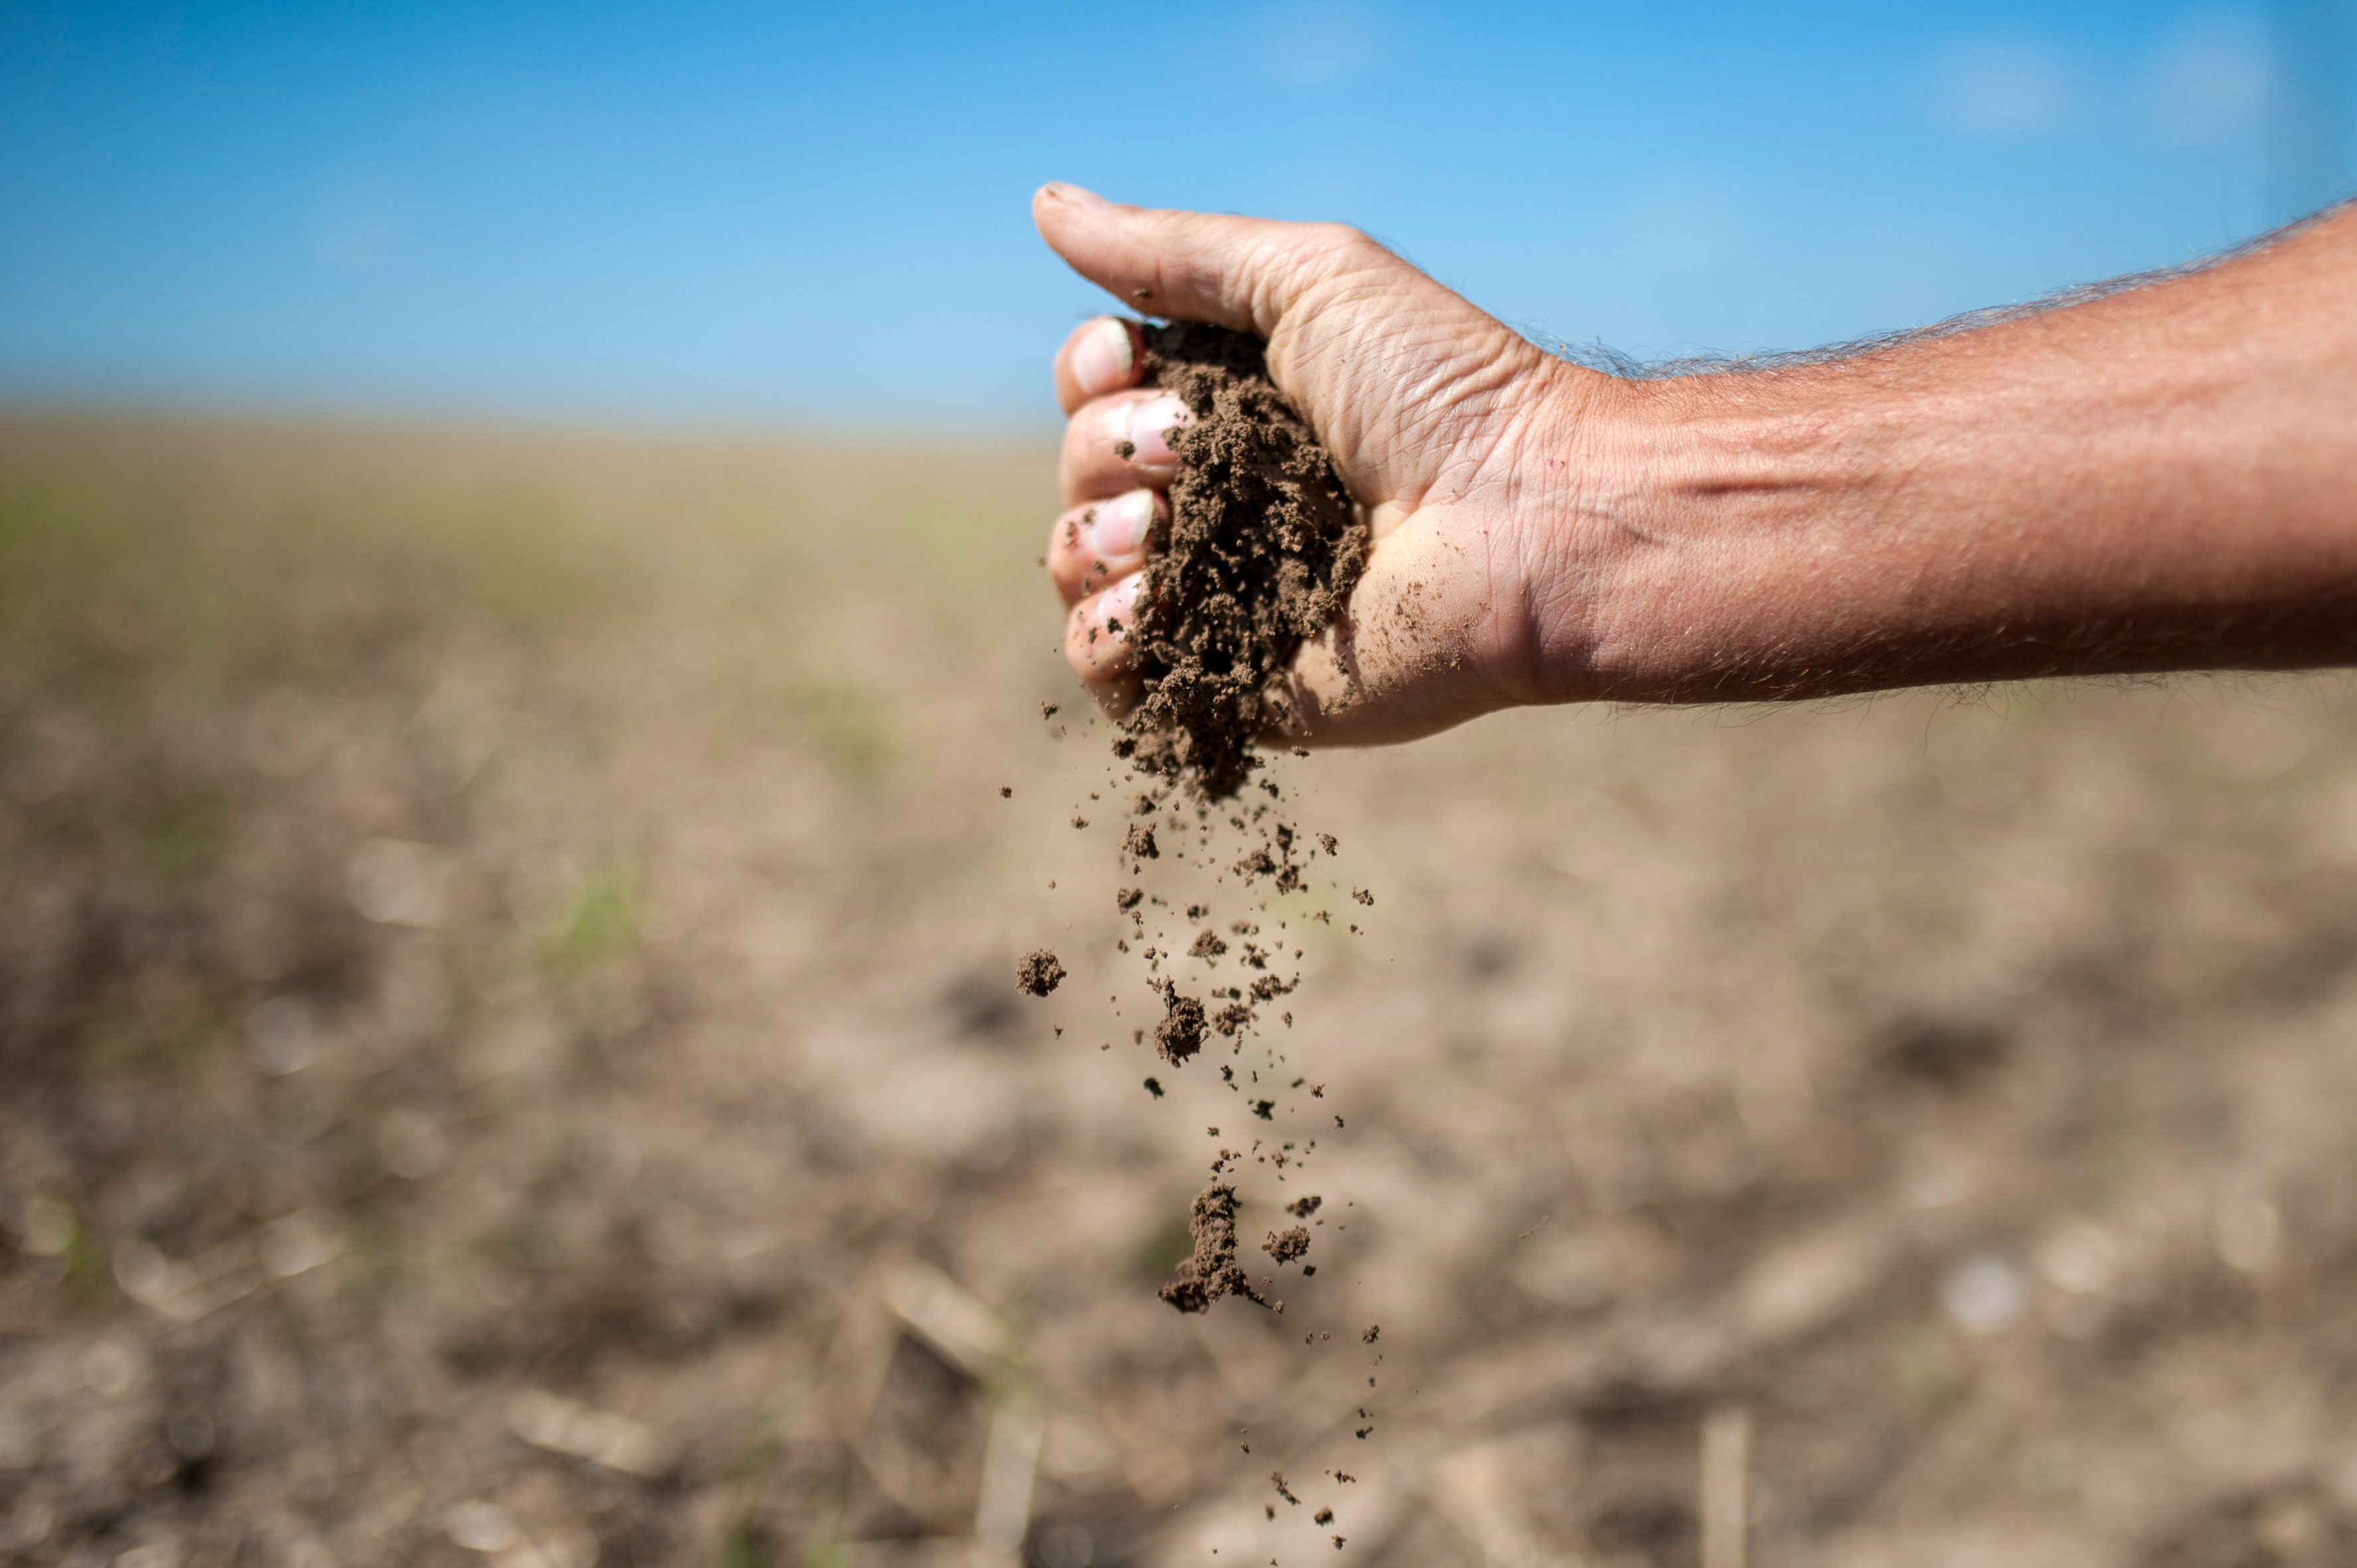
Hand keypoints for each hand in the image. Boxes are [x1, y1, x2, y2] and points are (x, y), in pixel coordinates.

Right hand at [1034, 183, 1630, 745]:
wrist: (1524, 519)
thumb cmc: (1439, 390)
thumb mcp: (1308, 278)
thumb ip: (1174, 251)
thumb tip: (1045, 203)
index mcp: (1233, 408)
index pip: (1096, 392)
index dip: (1089, 374)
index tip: (1129, 359)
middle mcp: (1218, 499)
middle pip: (1077, 470)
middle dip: (1106, 448)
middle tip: (1192, 446)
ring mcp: (1221, 596)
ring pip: (1078, 569)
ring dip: (1090, 537)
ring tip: (1162, 531)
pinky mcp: (1233, 689)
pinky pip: (1111, 677)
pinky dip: (1103, 636)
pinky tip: (1151, 603)